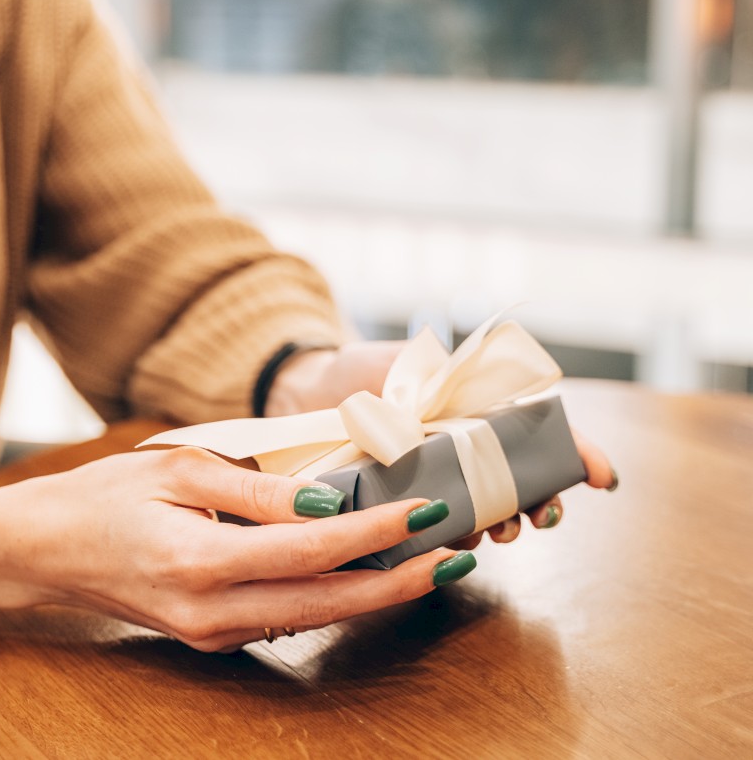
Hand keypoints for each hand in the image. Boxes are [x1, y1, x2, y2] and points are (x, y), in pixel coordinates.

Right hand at [0, 448, 475, 651]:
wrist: (43, 550)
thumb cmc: (103, 496)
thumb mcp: (176, 470)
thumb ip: (254, 489)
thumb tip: (325, 501)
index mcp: (199, 562)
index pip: (309, 552)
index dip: (372, 534)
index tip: (423, 512)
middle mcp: (210, 612)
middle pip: (325, 605)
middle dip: (397, 582)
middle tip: (456, 555)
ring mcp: (210, 633)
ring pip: (311, 620)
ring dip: (372, 595)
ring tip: (427, 566)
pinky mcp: (209, 636)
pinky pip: (283, 620)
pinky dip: (330, 600)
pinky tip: (361, 575)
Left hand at [263, 340, 619, 547]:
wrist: (308, 389)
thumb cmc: (364, 370)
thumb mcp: (413, 365)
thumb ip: (450, 383)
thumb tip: (488, 407)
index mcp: (481, 409)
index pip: (546, 433)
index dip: (580, 453)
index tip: (602, 478)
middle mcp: (468, 447)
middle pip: (526, 481)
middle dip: (544, 503)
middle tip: (541, 518)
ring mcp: (440, 477)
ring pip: (489, 510)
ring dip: (502, 526)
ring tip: (497, 534)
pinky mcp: (407, 502)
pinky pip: (441, 528)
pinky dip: (456, 539)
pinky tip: (454, 544)